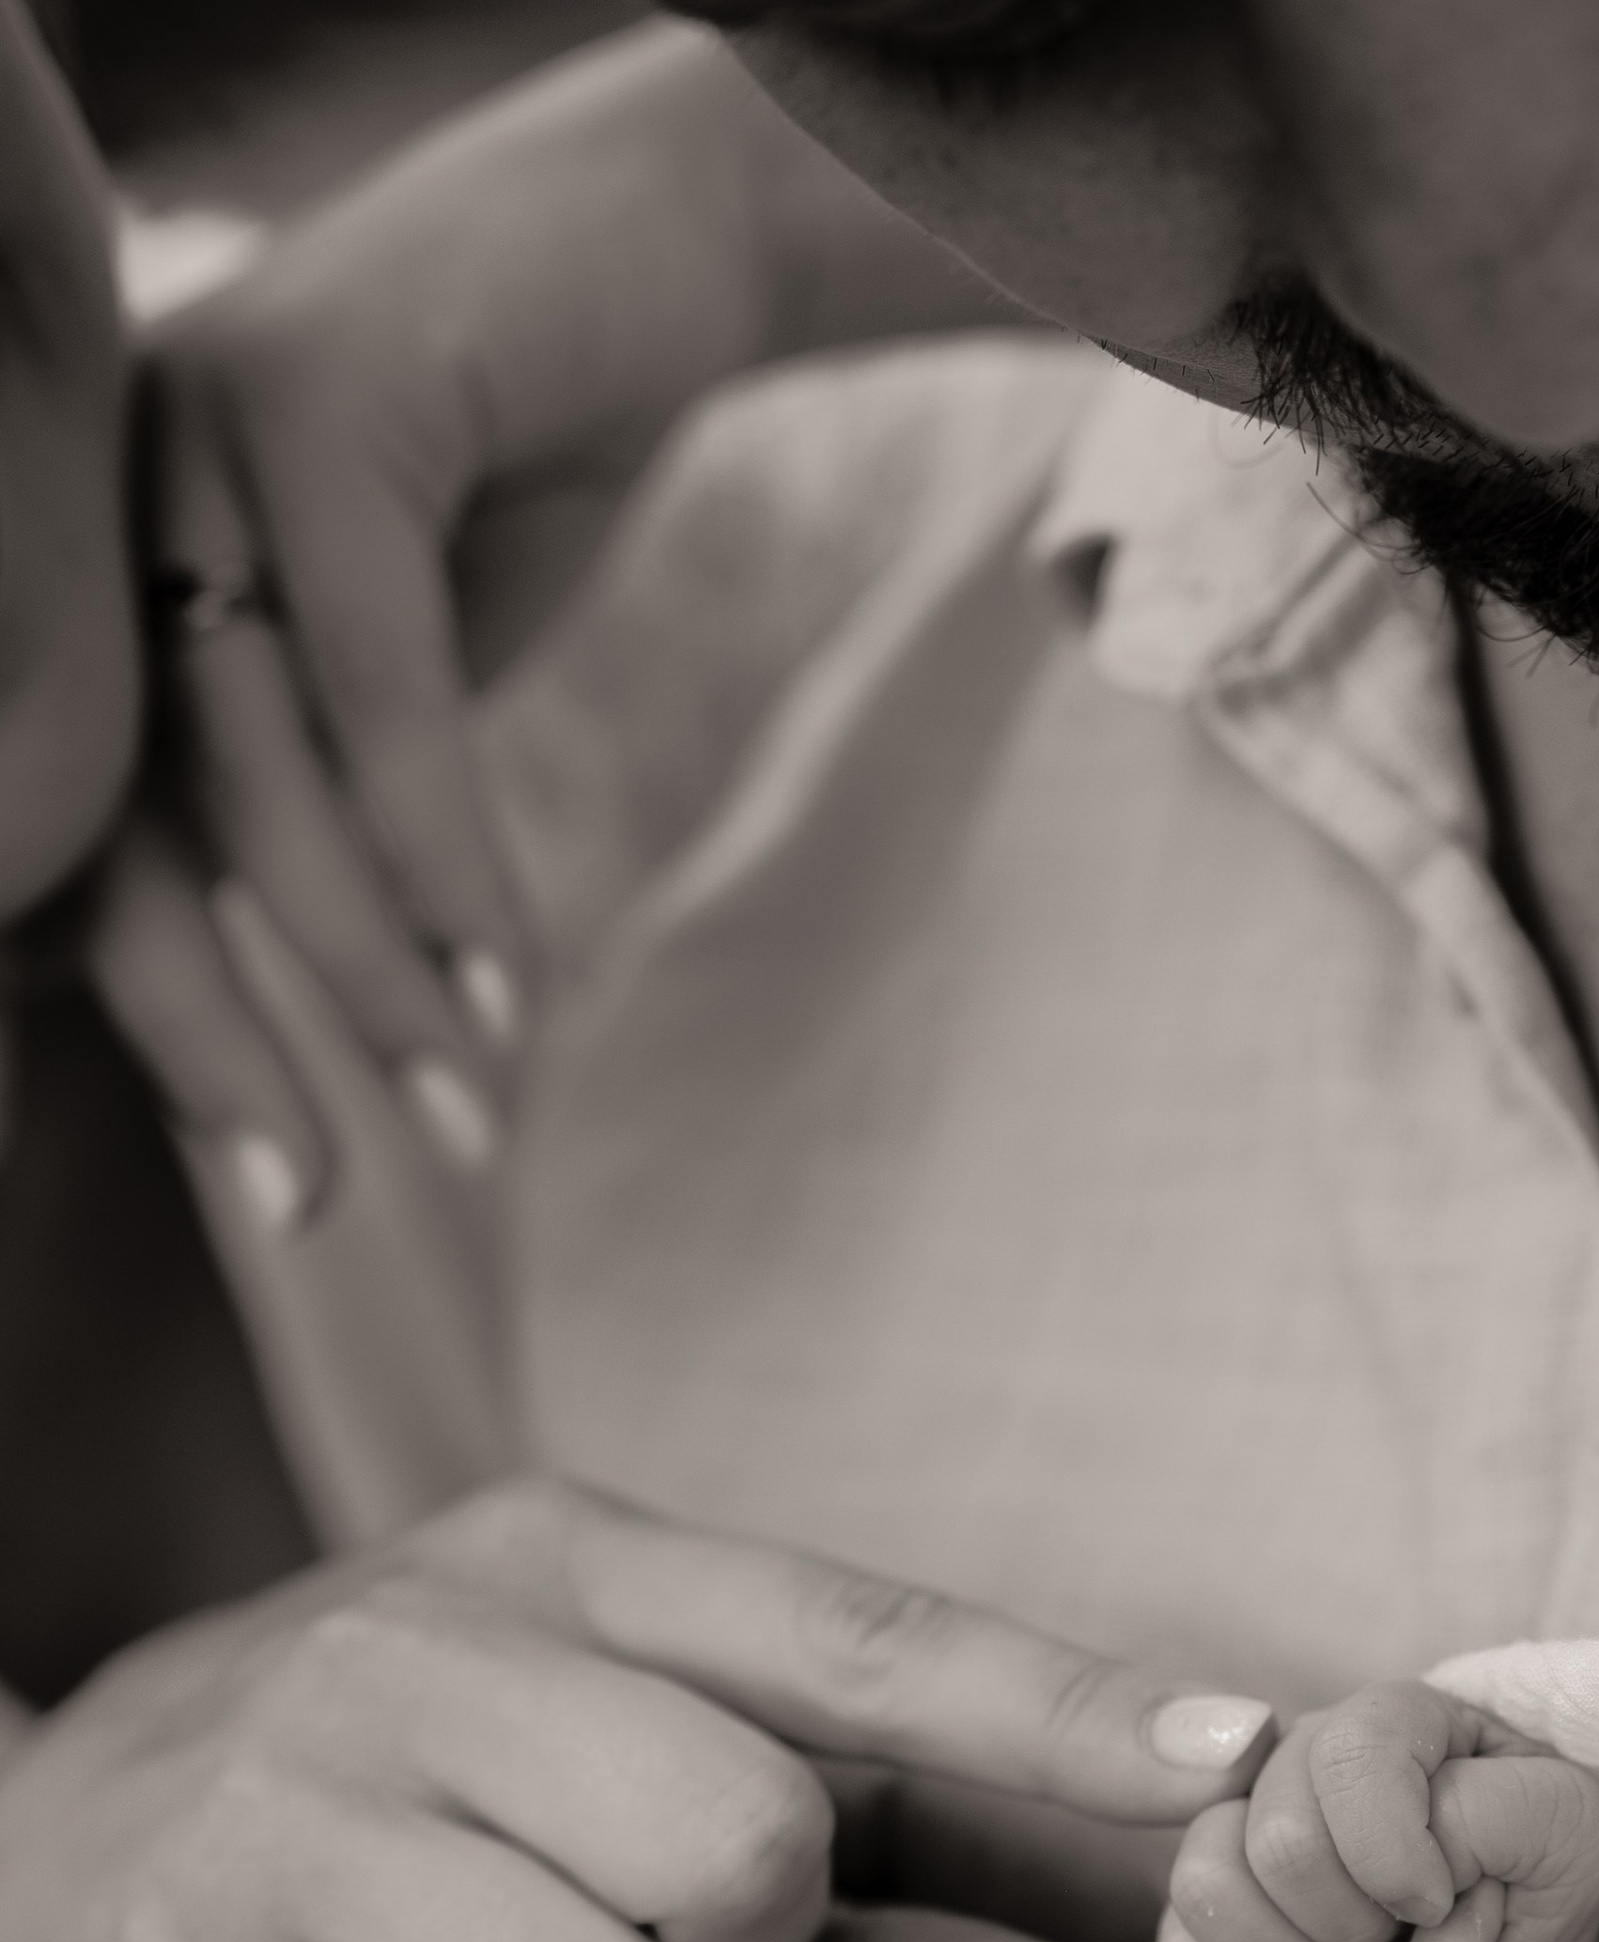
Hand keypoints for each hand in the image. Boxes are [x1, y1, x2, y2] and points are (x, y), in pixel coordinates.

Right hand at [0, 1473, 1272, 1941]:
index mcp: (562, 1560)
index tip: (1246, 1764)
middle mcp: (424, 1659)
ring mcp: (298, 1830)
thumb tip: (1204, 1779)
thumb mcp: (593, 1689)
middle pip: (742, 1846)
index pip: (852, 1628)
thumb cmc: (419, 1791)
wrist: (52, 1867)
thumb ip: (836, 1733)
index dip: (1057, 1705)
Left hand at [93, 23, 999, 1213]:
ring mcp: (195, 439)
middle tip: (324, 1198)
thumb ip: (304, 810)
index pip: (96, 854)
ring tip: (469, 1105)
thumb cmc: (516, 472)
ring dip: (369, 969)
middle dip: (229, 1040)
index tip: (286, 1187)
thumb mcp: (385, 673)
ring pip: (253, 777)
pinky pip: (371, 682)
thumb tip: (273, 1028)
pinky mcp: (326, 402)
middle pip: (132, 833)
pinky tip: (500, 975)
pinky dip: (439, 849)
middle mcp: (104, 504)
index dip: (176, 1033)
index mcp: (101, 587)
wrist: (663, 246)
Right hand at [1160, 1676, 1598, 1941]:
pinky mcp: (1218, 1915)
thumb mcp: (1563, 1833)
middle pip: (1272, 1834)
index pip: (1350, 1754)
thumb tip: (1404, 1849)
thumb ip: (1494, 1809)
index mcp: (1393, 1721)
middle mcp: (1305, 1762)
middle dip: (1347, 1917)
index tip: (1436, 1906)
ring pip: (1207, 1884)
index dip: (1388, 1847)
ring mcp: (1249, 1835)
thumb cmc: (1546, 1895)